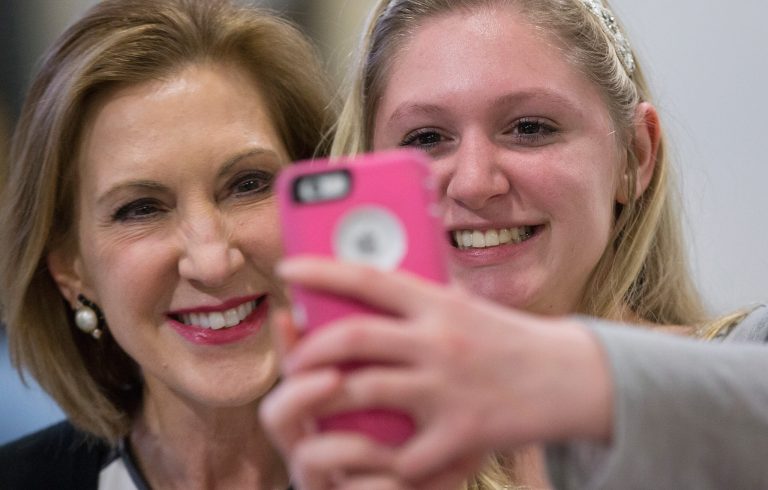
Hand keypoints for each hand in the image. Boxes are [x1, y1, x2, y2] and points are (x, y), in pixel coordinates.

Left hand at [260, 257, 612, 485]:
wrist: (569, 378)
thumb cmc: (507, 338)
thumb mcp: (464, 306)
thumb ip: (419, 299)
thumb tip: (367, 286)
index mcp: (439, 303)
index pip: (369, 276)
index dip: (320, 269)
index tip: (287, 268)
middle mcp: (440, 340)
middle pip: (354, 337)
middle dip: (310, 349)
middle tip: (293, 358)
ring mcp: (448, 388)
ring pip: (363, 391)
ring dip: (325, 398)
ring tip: (312, 399)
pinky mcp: (460, 434)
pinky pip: (400, 452)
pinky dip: (374, 457)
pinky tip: (361, 453)